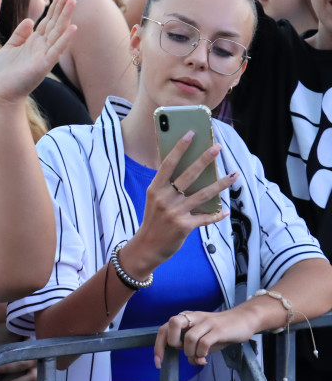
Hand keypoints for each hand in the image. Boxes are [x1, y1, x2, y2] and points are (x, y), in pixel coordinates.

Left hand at [0, 0, 77, 105]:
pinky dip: (64, 39)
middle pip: (55, 22)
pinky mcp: (43, 65)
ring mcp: (44, 55)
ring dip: (66, 17)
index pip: (48, 20)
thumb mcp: (10, 47)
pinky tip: (72, 28)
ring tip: (73, 1)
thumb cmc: (3, 73)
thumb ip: (20, 34)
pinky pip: (56, 50)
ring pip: (58, 32)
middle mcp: (42, 46)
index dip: (55, 5)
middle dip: (62, 6)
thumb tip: (30, 20)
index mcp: (34, 41)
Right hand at [125, 136, 233, 271]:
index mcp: (155, 188)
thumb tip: (191, 172)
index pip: (168, 164)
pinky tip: (225, 211)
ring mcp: (174, 212)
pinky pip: (205, 218)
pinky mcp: (184, 226)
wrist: (147, 246)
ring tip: (234, 175)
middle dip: (205, 160)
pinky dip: (216, 215)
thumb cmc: (154, 220)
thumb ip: (168, 187)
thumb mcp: (155, 200)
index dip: (180, 148)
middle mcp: (164, 198)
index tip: (191, 134)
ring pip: (203, 195)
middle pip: (189, 175)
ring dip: (221, 184)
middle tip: (217, 148)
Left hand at [154, 309, 256, 367]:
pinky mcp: (218, 329)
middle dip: (172, 342)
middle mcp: (193, 317)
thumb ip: (194, 349)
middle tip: (182, 351)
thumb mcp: (203, 339)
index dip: (159, 346)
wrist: (242, 320)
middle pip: (172, 323)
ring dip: (190, 352)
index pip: (165, 328)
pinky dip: (201, 353)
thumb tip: (192, 361)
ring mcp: (206, 322)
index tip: (158, 362)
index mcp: (185, 318)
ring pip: (189, 337)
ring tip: (198, 356)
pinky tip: (204, 357)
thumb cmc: (220, 331)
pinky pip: (204, 343)